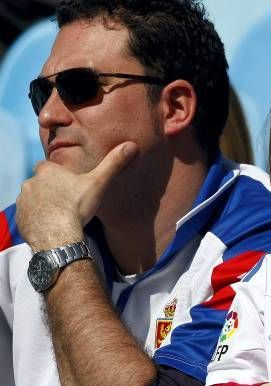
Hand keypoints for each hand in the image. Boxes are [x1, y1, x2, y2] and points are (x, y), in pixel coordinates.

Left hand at [15, 142, 138, 250]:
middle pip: (40, 183)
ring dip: (42, 204)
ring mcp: (23, 201)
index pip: (48, 166)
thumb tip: (131, 146)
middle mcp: (31, 182)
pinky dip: (37, 219)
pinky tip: (51, 226)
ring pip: (33, 199)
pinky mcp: (20, 217)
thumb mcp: (98, 183)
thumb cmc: (76, 207)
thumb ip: (113, 164)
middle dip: (49, 190)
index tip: (69, 184)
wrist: (58, 236)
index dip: (58, 175)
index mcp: (47, 171)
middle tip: (67, 201)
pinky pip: (28, 215)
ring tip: (59, 215)